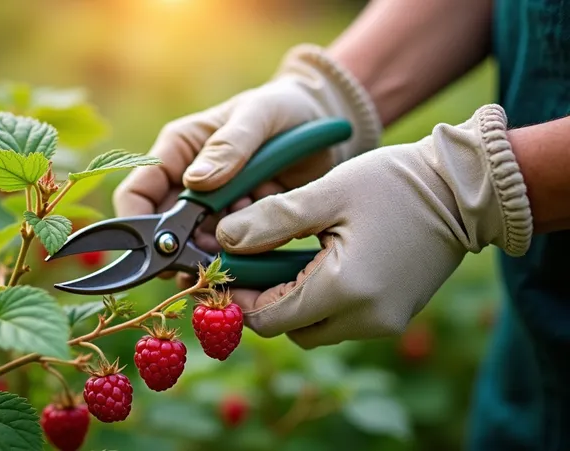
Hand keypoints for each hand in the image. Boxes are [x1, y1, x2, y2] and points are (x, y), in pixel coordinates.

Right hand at [112, 44, 380, 284]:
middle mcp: (186, 182)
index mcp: (177, 150)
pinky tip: (260, 245)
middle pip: (163, 230)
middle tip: (211, 256)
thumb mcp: (259, 116)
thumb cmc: (285, 107)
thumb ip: (231, 144)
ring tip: (246, 241)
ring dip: (214, 253)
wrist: (325, 124)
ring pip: (194, 247)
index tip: (162, 248)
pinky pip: (227, 252)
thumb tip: (195, 181)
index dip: (139, 224)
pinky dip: (239, 256)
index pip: (136, 193)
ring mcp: (212, 208)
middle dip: (182, 249)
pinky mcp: (239, 225)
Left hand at [215, 104, 532, 348]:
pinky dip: (322, 301)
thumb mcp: (327, 194)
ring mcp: (385, 322)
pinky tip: (320, 263)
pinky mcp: (396, 316)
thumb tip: (223, 240)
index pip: (268, 318)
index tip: (225, 269)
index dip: (238, 298)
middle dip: (265, 302)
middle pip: (290, 329)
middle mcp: (367, 318)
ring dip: (294, 302)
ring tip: (285, 257)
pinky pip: (343, 320)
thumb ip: (271, 221)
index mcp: (345, 289)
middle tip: (251, 262)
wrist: (464, 190)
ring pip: (315, 329)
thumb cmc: (395, 184)